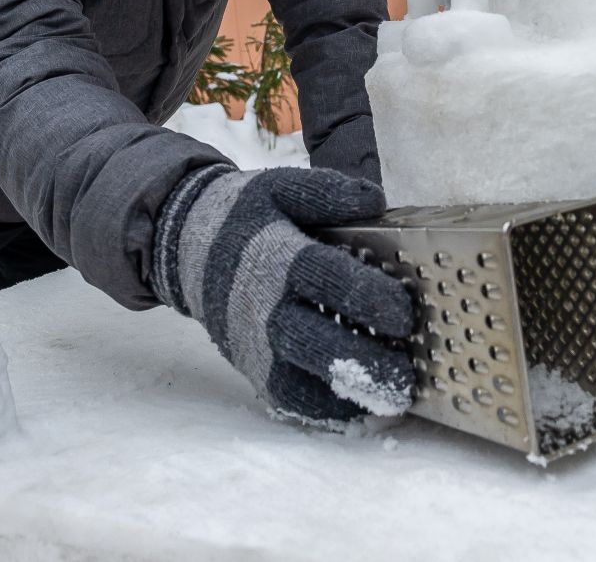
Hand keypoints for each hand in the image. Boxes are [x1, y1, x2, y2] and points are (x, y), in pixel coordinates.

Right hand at [151, 166, 416, 425]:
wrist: (188, 247)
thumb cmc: (247, 218)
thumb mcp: (281, 188)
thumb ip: (327, 193)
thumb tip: (374, 200)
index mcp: (275, 256)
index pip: (323, 278)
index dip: (367, 297)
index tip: (405, 311)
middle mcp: (262, 307)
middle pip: (312, 342)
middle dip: (362, 362)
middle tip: (406, 371)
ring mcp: (254, 345)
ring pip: (299, 383)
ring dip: (347, 394)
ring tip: (395, 396)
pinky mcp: (252, 369)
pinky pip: (289, 399)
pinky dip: (326, 407)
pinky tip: (364, 400)